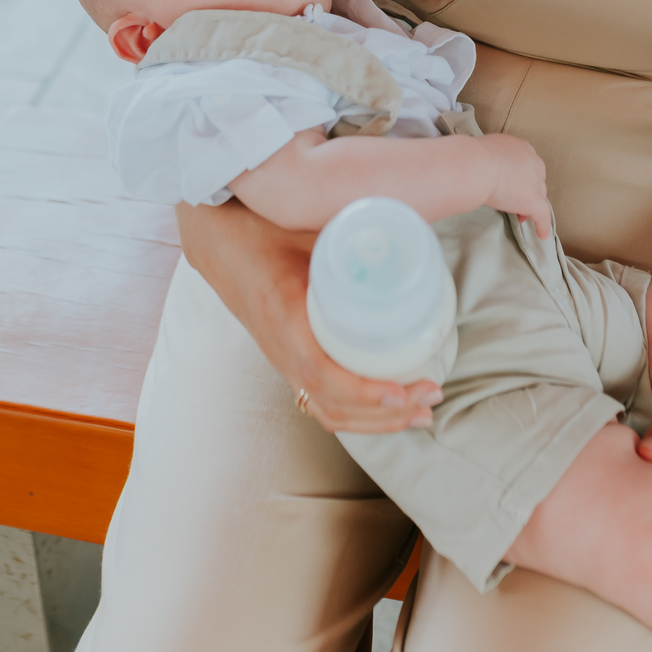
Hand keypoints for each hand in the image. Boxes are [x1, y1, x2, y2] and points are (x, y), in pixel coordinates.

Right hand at [186, 202, 442, 433]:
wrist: (220, 244)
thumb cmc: (261, 231)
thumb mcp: (306, 229)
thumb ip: (349, 237)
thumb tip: (402, 237)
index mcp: (284, 316)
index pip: (321, 372)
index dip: (362, 390)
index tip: (401, 391)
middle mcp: (281, 349)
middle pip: (333, 404)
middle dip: (385, 413)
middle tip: (431, 395)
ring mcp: (282, 361)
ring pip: (328, 411)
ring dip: (376, 422)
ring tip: (420, 411)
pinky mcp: (287, 362)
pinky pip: (320, 403)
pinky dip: (357, 415)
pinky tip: (387, 410)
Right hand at [478, 134, 549, 236]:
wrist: (477, 166)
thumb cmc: (473, 156)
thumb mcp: (485, 150)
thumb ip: (491, 158)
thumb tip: (481, 166)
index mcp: (522, 148)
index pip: (527, 165)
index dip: (522, 177)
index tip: (513, 185)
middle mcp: (533, 162)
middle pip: (536, 180)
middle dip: (527, 191)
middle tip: (514, 201)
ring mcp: (535, 182)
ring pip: (539, 197)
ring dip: (530, 206)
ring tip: (519, 216)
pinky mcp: (533, 201)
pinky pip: (542, 216)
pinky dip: (543, 226)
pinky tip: (541, 235)